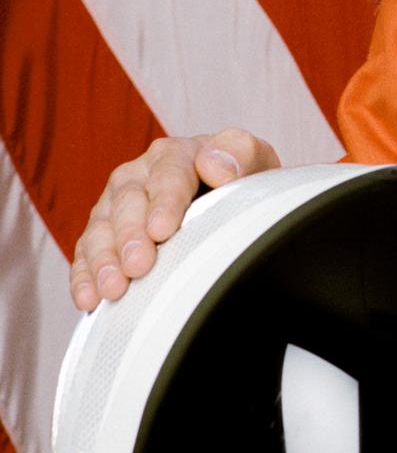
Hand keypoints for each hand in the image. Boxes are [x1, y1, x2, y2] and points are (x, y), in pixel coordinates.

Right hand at [71, 130, 279, 309]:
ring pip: (101, 229)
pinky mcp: (104, 235)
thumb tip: (214, 165)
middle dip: (131, 236)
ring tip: (113, 290)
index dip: (164, 202)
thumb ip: (241, 153)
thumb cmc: (243, 182)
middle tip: (137, 266)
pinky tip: (89, 300)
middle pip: (128, 203)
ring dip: (104, 261)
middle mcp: (139, 176)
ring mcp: (117, 206)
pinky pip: (86, 254)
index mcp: (175, 154)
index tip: (162, 230)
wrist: (232, 200)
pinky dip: (85, 277)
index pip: (168, 174)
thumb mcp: (255, 162)